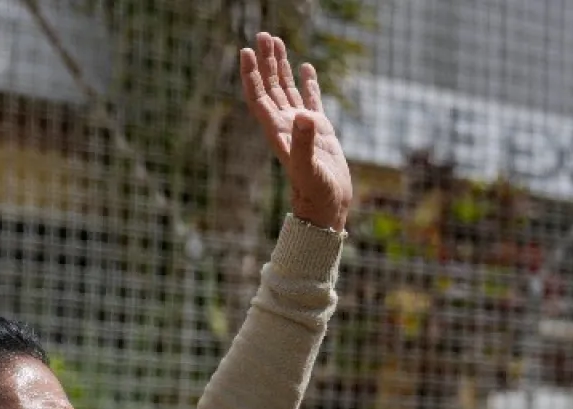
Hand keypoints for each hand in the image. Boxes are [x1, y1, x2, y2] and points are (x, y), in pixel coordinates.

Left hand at [240, 32, 352, 231]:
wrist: (327, 208)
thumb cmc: (316, 193)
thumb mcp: (310, 169)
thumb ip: (305, 143)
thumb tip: (305, 116)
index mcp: (278, 132)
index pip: (259, 98)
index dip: (251, 75)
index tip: (245, 52)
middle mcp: (286, 126)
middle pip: (270, 87)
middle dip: (265, 62)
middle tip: (263, 35)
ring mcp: (302, 127)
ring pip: (286, 90)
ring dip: (281, 67)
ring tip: (276, 42)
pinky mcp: (320, 131)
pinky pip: (311, 100)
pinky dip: (307, 83)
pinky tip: (306, 67)